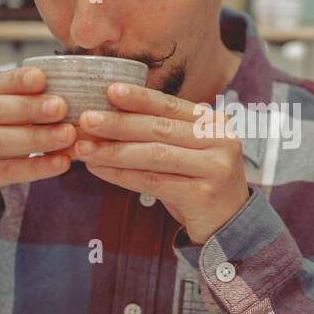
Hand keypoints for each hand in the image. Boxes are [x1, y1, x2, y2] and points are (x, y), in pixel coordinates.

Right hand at [0, 66, 75, 229]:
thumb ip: (14, 106)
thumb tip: (58, 96)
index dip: (16, 81)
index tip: (42, 78)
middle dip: (30, 108)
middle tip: (61, 107)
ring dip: (38, 137)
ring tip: (67, 135)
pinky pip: (4, 171)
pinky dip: (36, 167)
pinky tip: (59, 163)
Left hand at [74, 83, 248, 244]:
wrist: (229, 224)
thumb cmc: (198, 182)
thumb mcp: (187, 151)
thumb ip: (161, 134)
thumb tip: (108, 116)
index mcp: (214, 124)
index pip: (172, 106)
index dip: (140, 97)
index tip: (109, 90)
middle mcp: (220, 141)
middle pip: (160, 128)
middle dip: (119, 123)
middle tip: (86, 119)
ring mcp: (214, 168)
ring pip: (155, 155)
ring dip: (115, 151)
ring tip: (85, 148)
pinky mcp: (202, 195)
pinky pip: (153, 182)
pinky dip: (122, 175)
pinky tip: (99, 170)